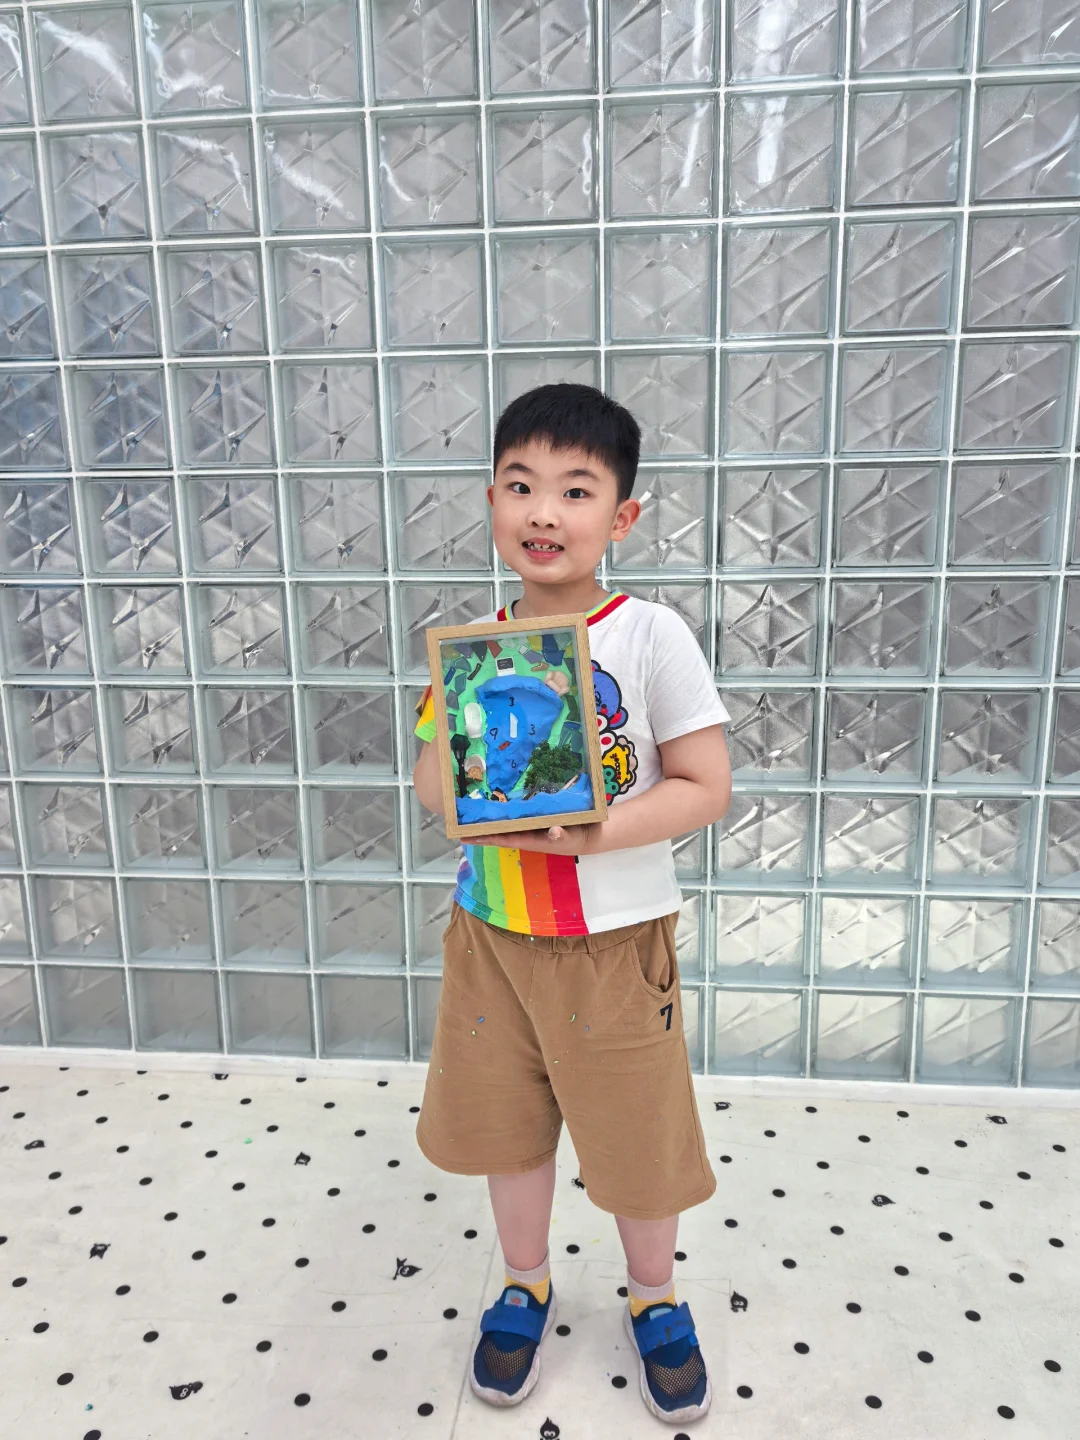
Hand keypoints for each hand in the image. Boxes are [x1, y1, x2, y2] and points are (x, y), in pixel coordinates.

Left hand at [468, 823, 598, 855]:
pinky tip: (493, 805)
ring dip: (488, 822)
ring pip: (504, 824)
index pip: (502, 838)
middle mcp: (525, 833)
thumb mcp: (570, 836)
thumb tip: (552, 831)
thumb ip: (561, 834)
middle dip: (479, 831)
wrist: (589, 835)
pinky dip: (503, 811)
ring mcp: (529, 826)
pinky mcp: (534, 818)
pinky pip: (515, 815)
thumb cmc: (577, 837)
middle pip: (497, 833)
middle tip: (457, 827)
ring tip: (468, 816)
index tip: (465, 837)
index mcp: (529, 839)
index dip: (484, 838)